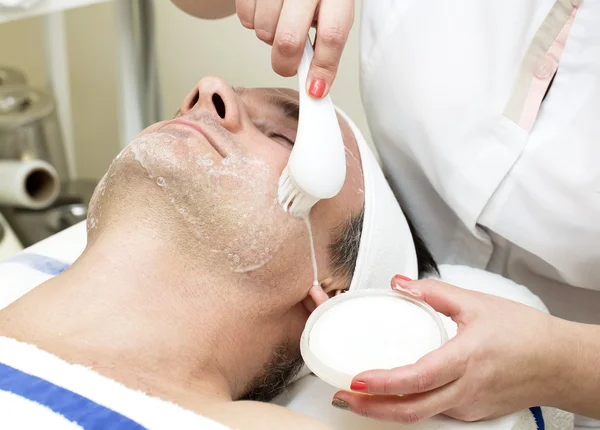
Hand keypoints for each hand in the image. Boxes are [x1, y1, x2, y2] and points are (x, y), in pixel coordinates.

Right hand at [235, 0, 353, 97]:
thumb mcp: (332, 11)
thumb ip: (327, 44)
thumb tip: (317, 86)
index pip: (332, 35)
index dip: (322, 67)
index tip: (315, 90)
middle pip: (289, 40)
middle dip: (286, 63)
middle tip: (288, 65)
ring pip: (265, 31)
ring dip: (269, 39)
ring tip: (279, 24)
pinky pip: (246, 18)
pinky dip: (254, 22)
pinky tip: (266, 11)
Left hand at [332, 277, 567, 423]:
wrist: (559, 363)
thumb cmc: (525, 333)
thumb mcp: (477, 303)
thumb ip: (434, 292)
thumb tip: (400, 282)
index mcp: (465, 359)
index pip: (417, 378)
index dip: (383, 384)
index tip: (356, 380)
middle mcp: (465, 390)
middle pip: (411, 410)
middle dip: (370, 408)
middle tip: (342, 397)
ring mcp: (469, 406)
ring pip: (421, 415)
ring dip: (386, 410)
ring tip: (360, 396)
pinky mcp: (472, 412)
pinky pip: (436, 413)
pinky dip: (409, 406)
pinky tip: (395, 394)